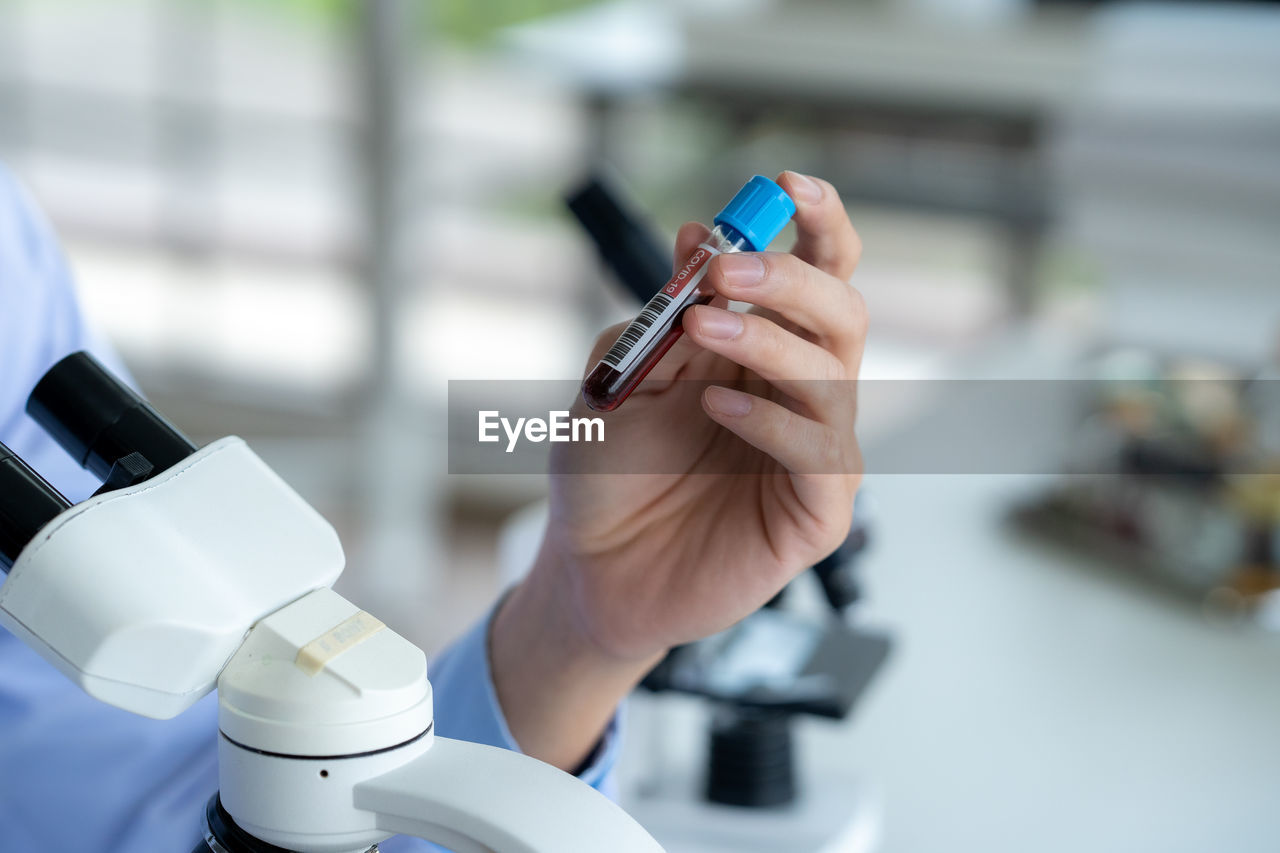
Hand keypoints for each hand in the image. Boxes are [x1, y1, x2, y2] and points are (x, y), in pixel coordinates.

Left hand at [490, 171, 865, 769]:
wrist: (589, 569)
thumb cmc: (608, 474)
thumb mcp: (621, 375)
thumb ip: (664, 313)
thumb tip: (695, 235)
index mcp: (762, 351)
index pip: (815, 274)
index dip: (816, 224)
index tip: (784, 185)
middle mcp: (798, 394)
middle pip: (842, 312)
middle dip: (792, 277)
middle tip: (728, 269)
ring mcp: (812, 452)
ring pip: (832, 376)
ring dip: (769, 340)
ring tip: (701, 330)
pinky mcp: (815, 513)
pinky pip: (817, 453)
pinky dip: (771, 421)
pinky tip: (717, 407)